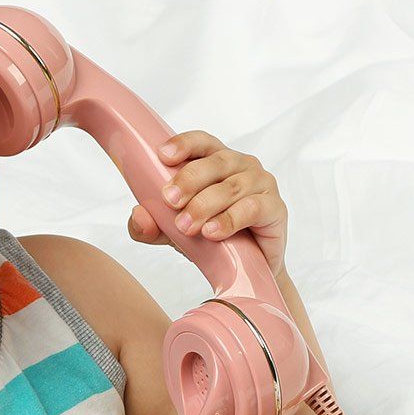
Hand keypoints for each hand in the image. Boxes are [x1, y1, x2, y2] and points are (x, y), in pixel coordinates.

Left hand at [126, 130, 289, 277]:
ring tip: (186, 226)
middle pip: (215, 162)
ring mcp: (261, 184)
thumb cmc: (213, 240)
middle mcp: (241, 166)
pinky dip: (230, 219)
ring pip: (232, 186)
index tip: (163, 156)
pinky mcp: (275, 208)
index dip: (184, 144)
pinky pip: (253, 208)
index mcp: (216, 161)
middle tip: (169, 201)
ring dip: (206, 205)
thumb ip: (152, 225)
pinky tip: (213, 233)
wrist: (248, 272)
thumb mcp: (174, 233)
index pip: (202, 142)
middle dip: (189, 180)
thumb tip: (137, 216)